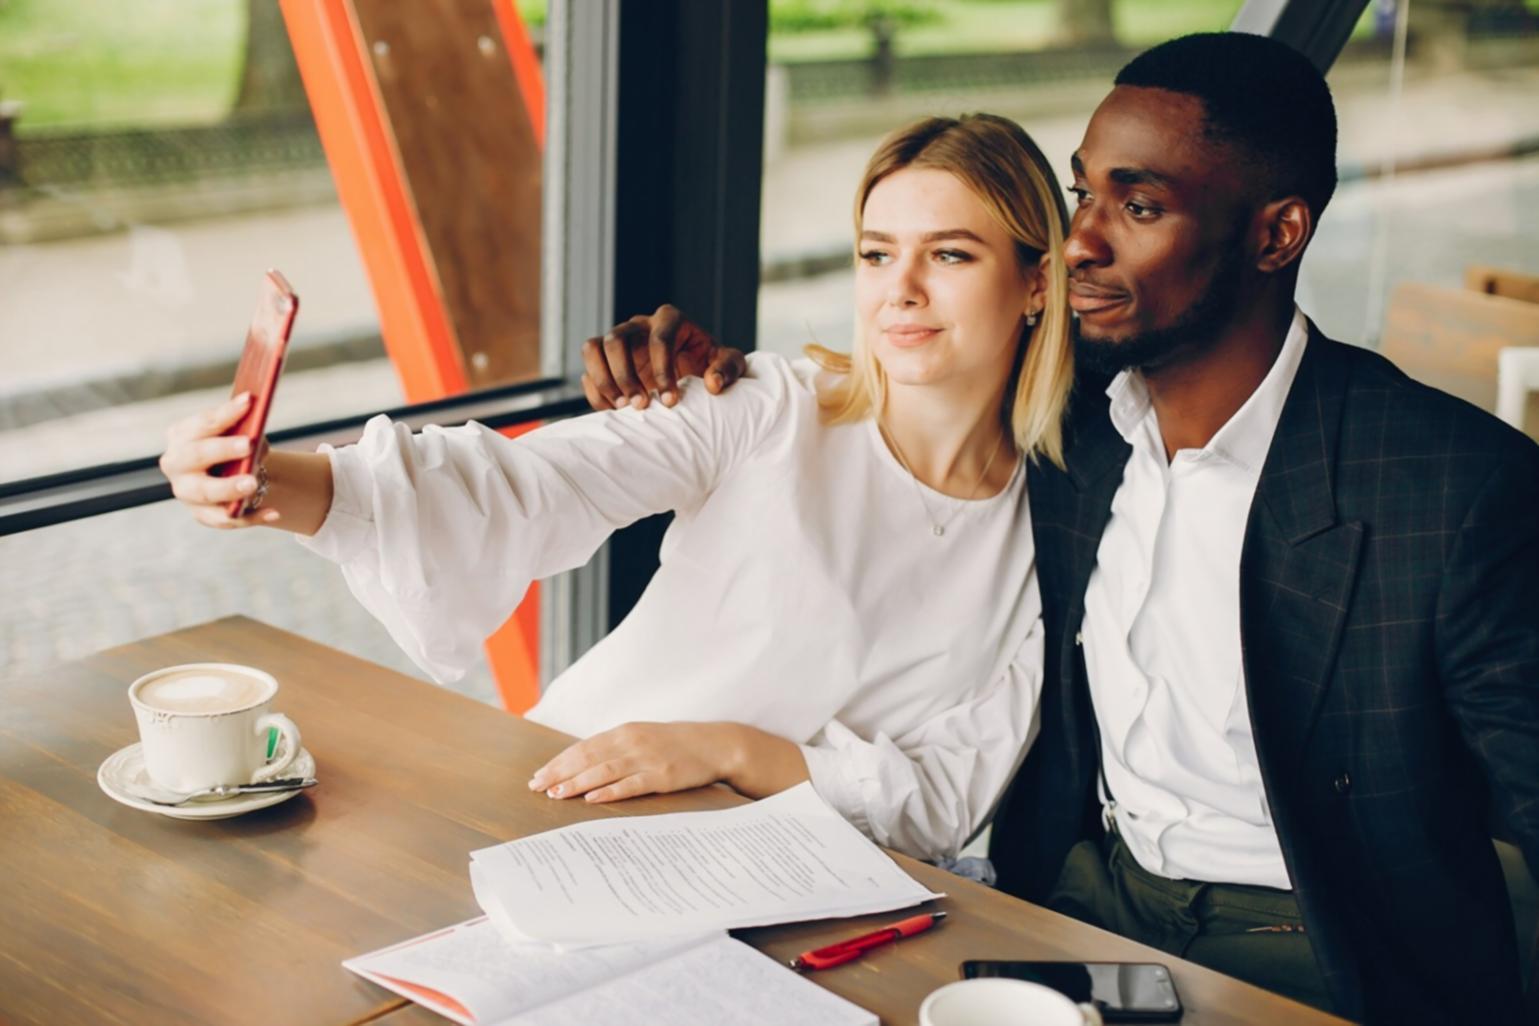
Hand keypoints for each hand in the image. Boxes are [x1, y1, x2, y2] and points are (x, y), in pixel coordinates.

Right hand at [158, 393, 278, 528]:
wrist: (228, 476)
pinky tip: (274, 513)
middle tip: (247, 445)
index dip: (226, 413)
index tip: (249, 402)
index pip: (202, 423)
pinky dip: (251, 517)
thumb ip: (245, 432)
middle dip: (221, 449)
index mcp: (182, 436)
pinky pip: (226, 519)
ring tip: (251, 484)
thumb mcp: (236, 435)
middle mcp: (176, 464)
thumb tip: (258, 435)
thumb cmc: (230, 447)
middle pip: (195, 455)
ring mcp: (186, 492)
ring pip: (205, 492)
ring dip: (228, 488)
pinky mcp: (203, 515)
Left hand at [528, 721, 809, 802]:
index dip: (559, 761)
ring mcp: (647, 758)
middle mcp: (633, 741)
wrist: (716, 744)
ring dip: (576, 782)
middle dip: (559, 773)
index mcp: (626, 731)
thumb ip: (618, 748)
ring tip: (555, 794)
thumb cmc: (677, 745)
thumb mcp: (644, 739)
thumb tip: (586, 764)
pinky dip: (609, 791)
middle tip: (536, 787)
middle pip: (588, 758)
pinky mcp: (663, 775)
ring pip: (604, 770)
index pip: (584, 747)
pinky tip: (591, 799)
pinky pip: (631, 785)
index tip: (539, 774)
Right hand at [580, 304, 747, 411]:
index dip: (662, 370)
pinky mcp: (605, 362)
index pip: (658, 338)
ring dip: (603, 380)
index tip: (671, 401)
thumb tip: (713, 383)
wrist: (692, 374)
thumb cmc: (711, 364)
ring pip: (593, 348)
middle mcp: (638, 326)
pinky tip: (614, 411)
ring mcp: (618, 342)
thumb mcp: (729, 363)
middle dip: (625, 375)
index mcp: (669, 320)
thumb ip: (728, 368)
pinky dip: (596, 393)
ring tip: (622, 408)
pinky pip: (588, 372)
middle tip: (640, 406)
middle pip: (616, 339)